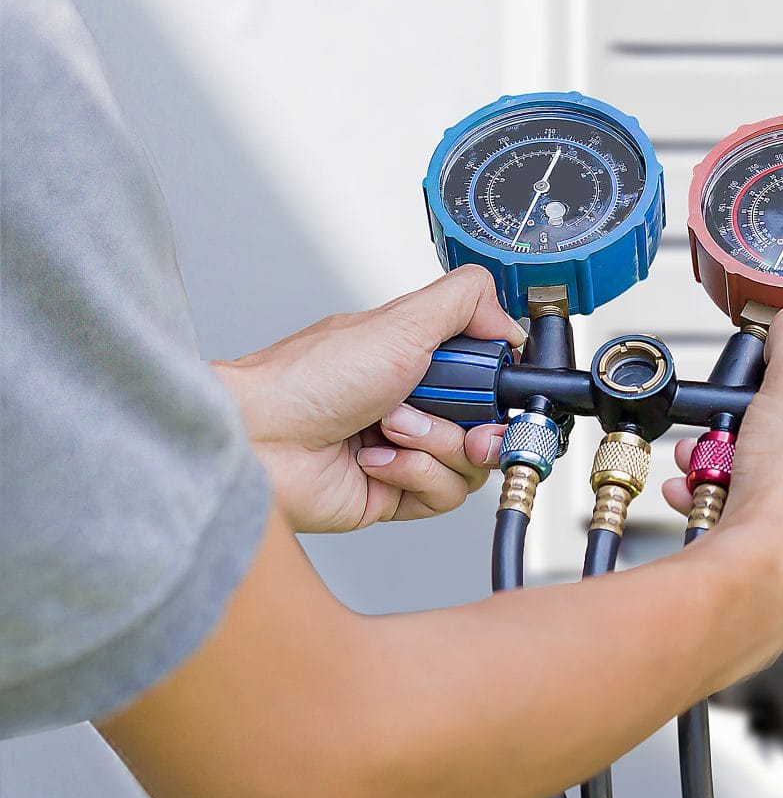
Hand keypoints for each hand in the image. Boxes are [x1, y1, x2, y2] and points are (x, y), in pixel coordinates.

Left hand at [216, 268, 520, 531]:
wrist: (258, 438)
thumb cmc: (307, 378)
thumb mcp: (400, 321)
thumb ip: (465, 302)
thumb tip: (509, 319)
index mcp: (419, 362)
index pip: (491, 379)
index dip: (503, 388)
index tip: (500, 388)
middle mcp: (416, 406)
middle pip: (491, 425)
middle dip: (476, 424)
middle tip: (457, 416)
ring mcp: (406, 451)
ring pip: (470, 463)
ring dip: (433, 445)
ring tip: (390, 429)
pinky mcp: (394, 494)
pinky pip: (442, 495)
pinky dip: (413, 474)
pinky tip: (376, 458)